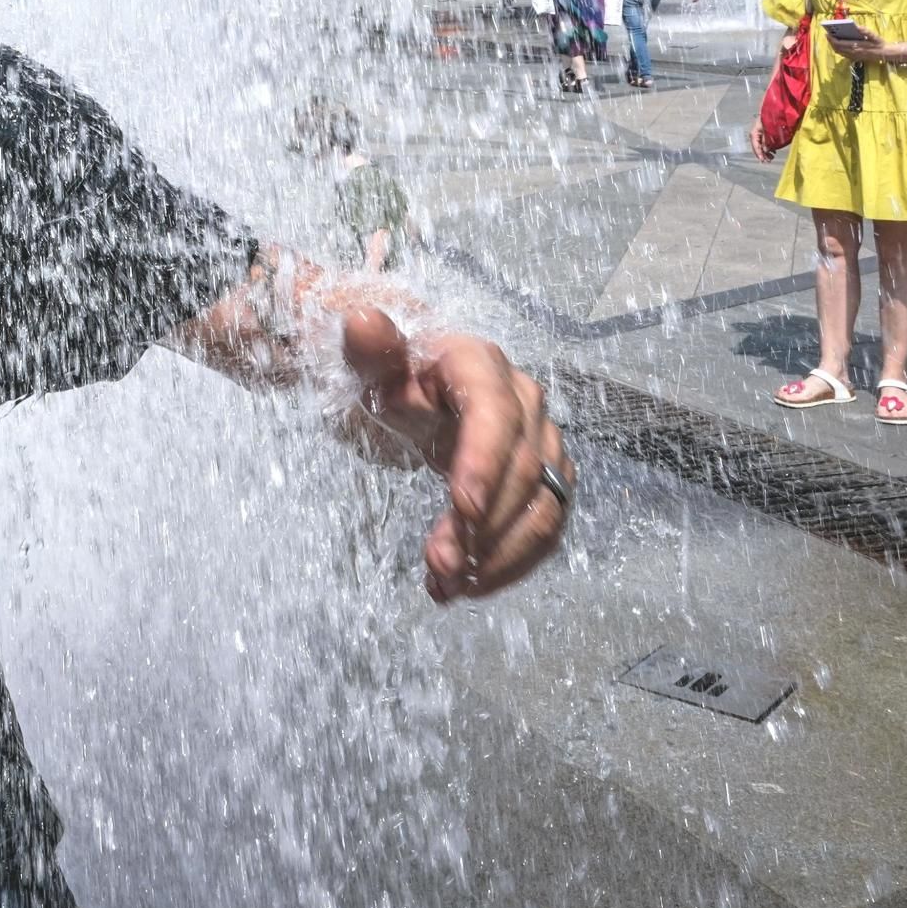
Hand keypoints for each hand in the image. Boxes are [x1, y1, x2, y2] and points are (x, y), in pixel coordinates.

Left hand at [341, 310, 569, 600]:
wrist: (393, 381)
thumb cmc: (377, 369)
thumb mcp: (362, 362)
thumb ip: (367, 349)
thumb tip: (363, 321)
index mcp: (476, 362)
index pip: (494, 411)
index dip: (484, 460)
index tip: (461, 509)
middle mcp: (520, 398)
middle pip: (522, 466)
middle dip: (484, 524)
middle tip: (439, 567)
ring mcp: (538, 439)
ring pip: (544, 503)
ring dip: (501, 553)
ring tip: (448, 587)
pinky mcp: (540, 477)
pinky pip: (544, 524)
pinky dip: (512, 560)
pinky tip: (469, 585)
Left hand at [826, 29, 889, 63]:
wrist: (884, 53)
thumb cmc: (878, 43)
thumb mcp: (874, 35)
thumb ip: (865, 31)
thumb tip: (856, 26)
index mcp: (857, 46)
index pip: (840, 44)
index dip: (832, 39)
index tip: (827, 33)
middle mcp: (853, 52)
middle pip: (837, 48)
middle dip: (831, 42)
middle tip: (827, 35)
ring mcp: (854, 56)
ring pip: (839, 52)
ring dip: (833, 46)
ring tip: (831, 38)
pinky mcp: (855, 58)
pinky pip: (843, 54)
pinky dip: (838, 49)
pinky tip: (838, 44)